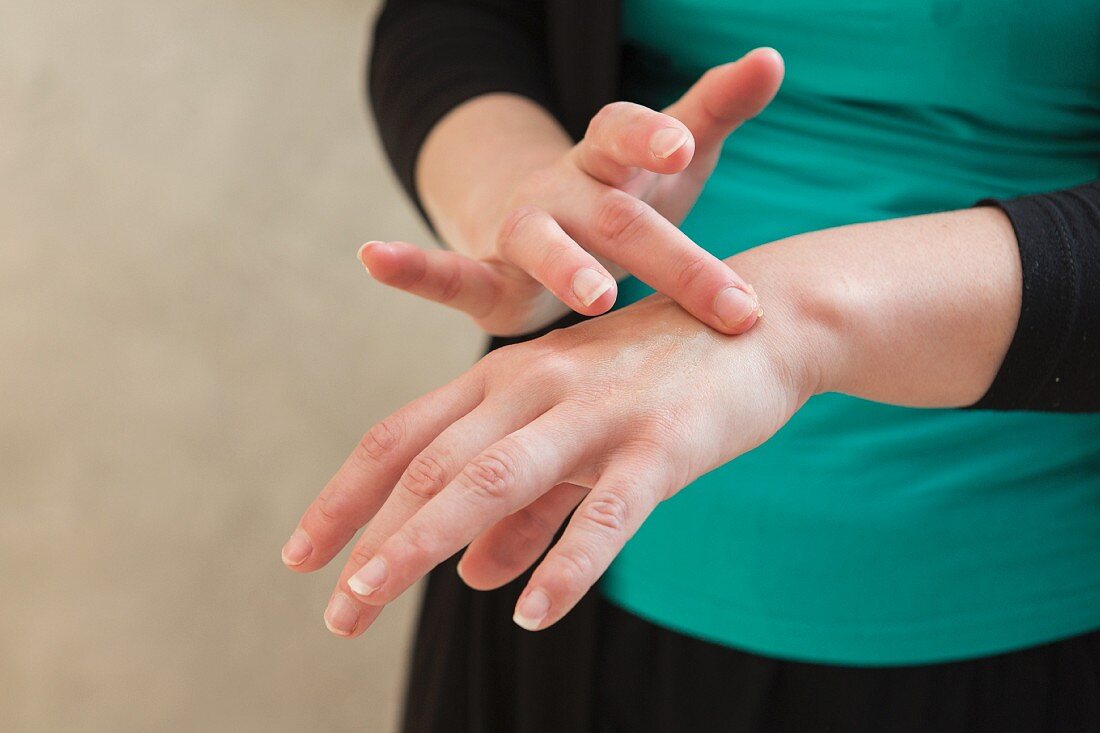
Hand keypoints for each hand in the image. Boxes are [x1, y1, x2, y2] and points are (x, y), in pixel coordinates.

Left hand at [281, 280, 818, 636]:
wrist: (761, 319)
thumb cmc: (657, 377)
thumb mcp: (576, 437)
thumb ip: (525, 507)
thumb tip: (471, 574)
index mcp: (505, 379)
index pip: (403, 439)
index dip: (346, 497)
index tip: (301, 558)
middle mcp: (535, 386)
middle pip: (432, 465)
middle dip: (373, 540)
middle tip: (335, 612)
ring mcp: (597, 409)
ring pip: (494, 478)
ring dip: (423, 541)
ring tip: (369, 600)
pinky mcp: (663, 440)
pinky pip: (608, 510)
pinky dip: (567, 561)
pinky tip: (534, 613)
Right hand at [360, 48, 783, 335]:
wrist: (550, 226)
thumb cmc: (625, 193)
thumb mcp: (672, 157)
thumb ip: (713, 109)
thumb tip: (771, 56)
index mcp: (611, 160)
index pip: (625, 135)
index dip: (648, 135)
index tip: (677, 146)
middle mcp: (565, 190)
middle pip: (616, 215)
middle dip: (671, 257)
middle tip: (721, 296)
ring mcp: (522, 233)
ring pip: (540, 245)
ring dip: (563, 266)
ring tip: (594, 296)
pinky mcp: (487, 280)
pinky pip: (446, 275)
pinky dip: (409, 267)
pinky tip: (371, 256)